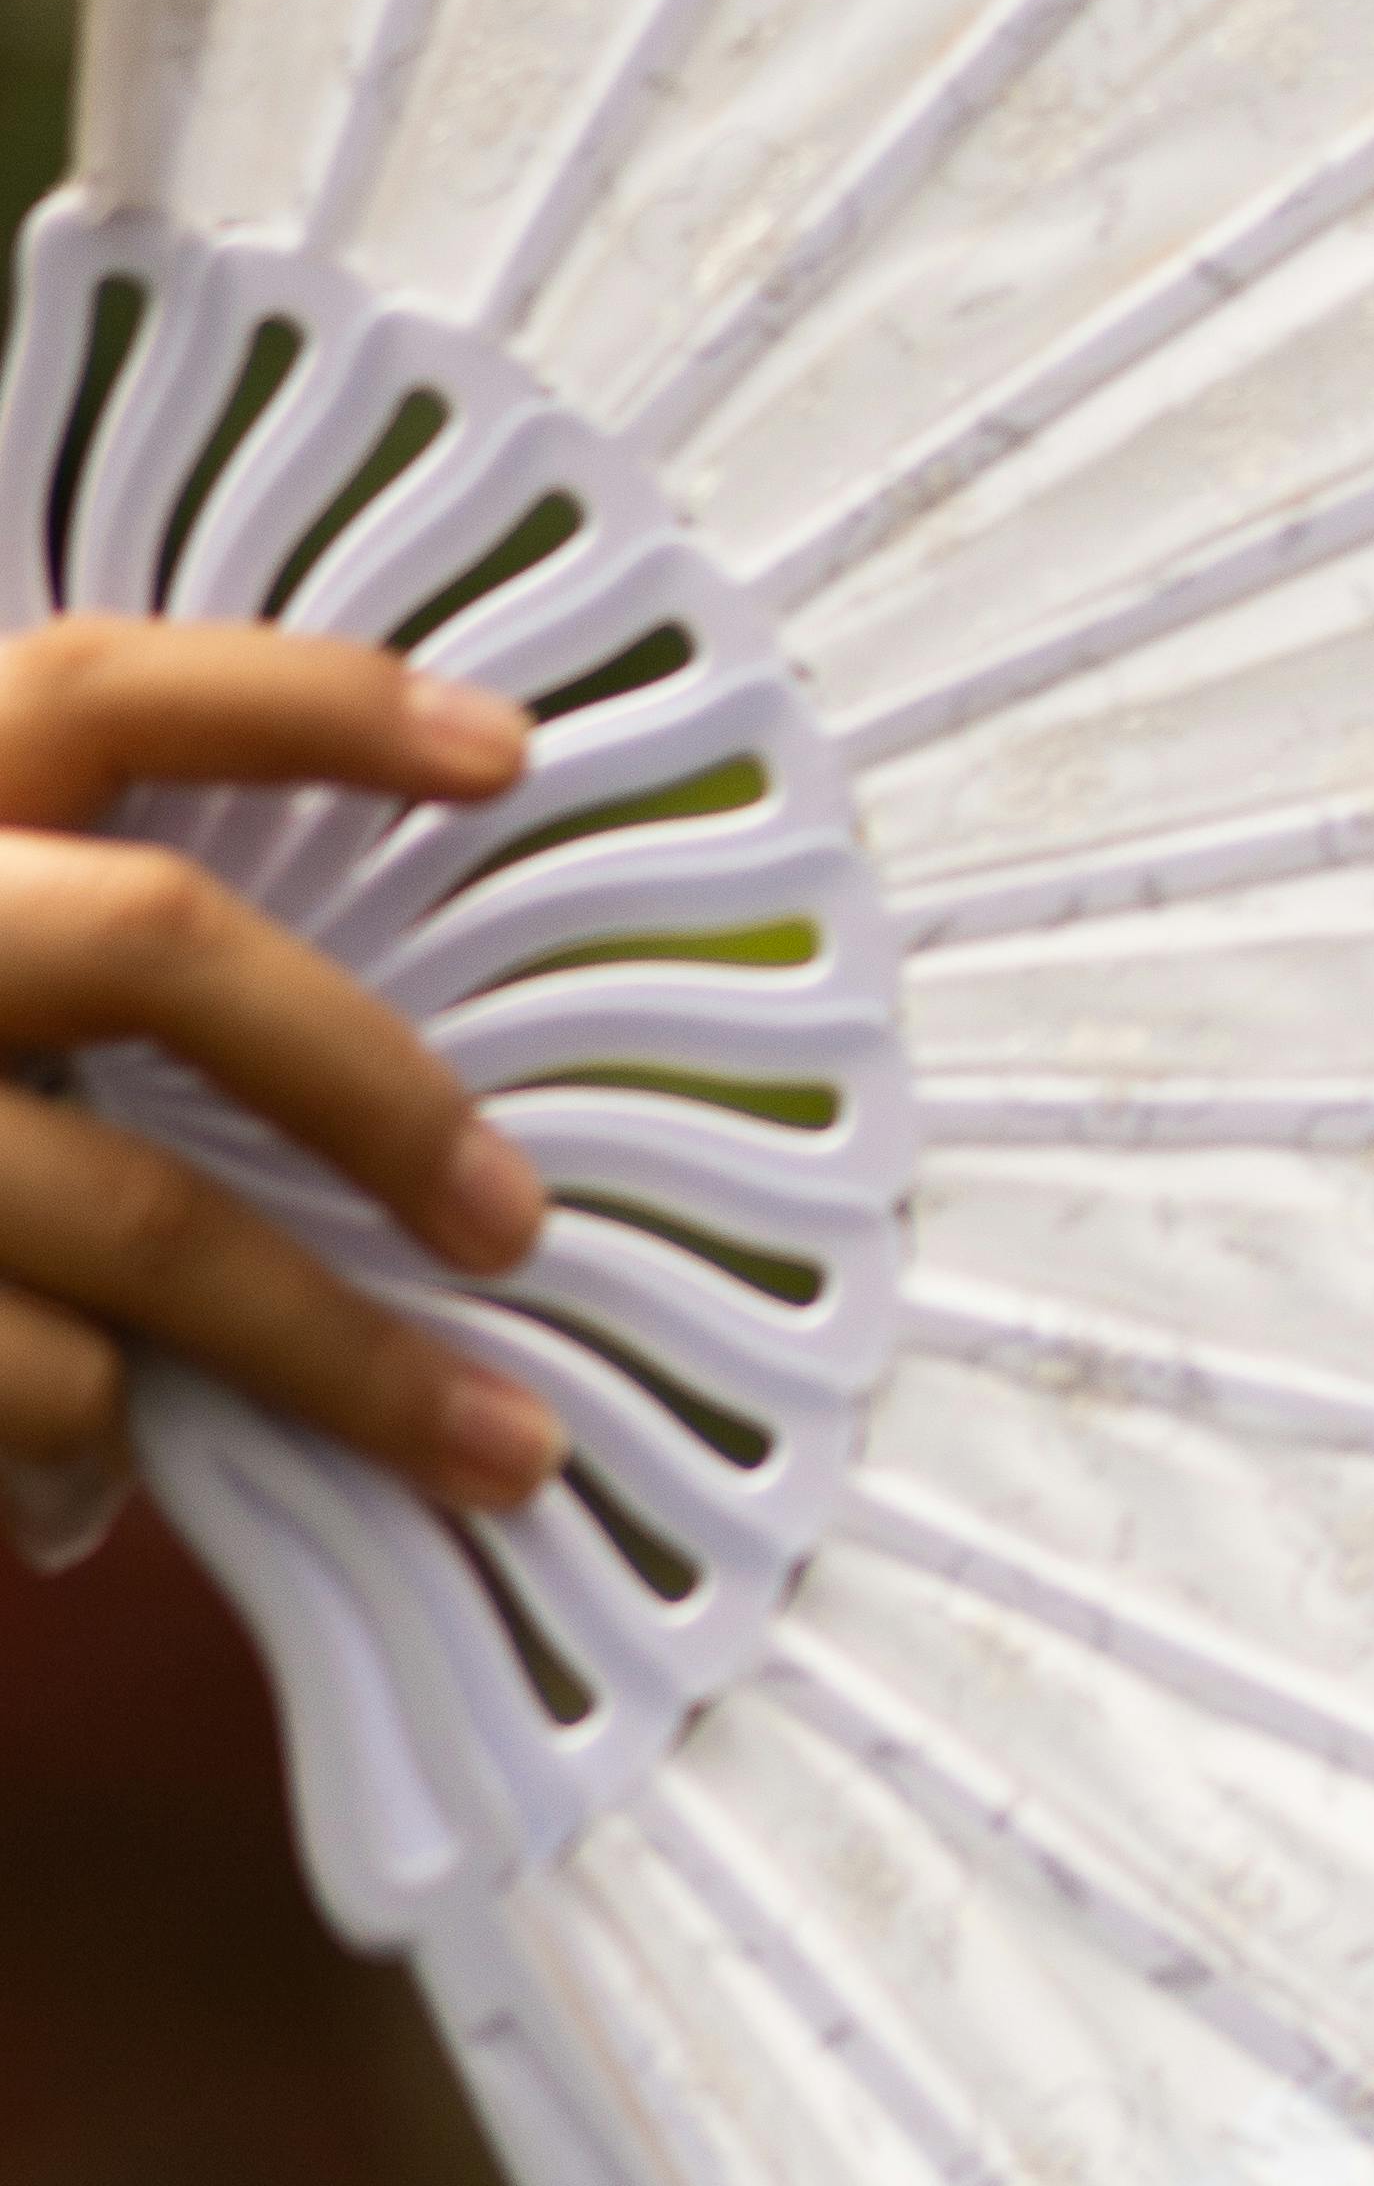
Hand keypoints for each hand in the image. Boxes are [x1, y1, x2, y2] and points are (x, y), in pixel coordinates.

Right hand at [0, 614, 559, 1560]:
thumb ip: (45, 945)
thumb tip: (332, 1096)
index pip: (92, 687)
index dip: (303, 697)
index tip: (505, 747)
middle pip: (159, 944)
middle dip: (372, 1085)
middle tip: (515, 1220)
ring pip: (134, 1219)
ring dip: (334, 1354)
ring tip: (488, 1446)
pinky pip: (34, 1385)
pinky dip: (94, 1452)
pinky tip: (94, 1498)